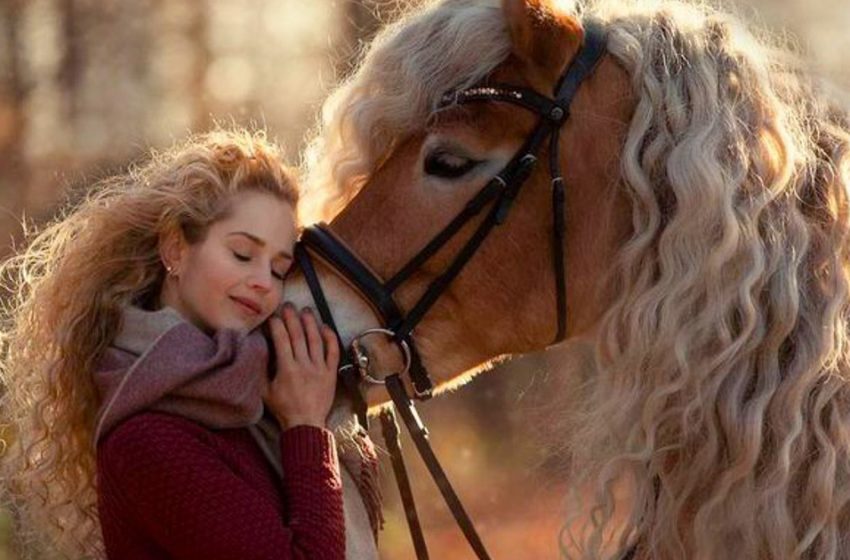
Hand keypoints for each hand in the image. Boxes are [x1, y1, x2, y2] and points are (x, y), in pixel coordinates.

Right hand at [263, 304, 339, 428]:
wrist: (305, 424)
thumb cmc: (283, 408)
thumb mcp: (265, 391)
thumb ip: (262, 370)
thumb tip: (260, 349)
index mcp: (286, 369)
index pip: (282, 340)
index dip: (277, 325)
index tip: (273, 316)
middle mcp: (304, 366)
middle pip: (298, 335)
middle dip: (292, 318)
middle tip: (288, 305)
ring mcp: (319, 368)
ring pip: (315, 340)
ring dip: (310, 322)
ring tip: (306, 310)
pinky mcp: (330, 373)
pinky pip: (332, 352)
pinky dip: (330, 338)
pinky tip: (325, 326)